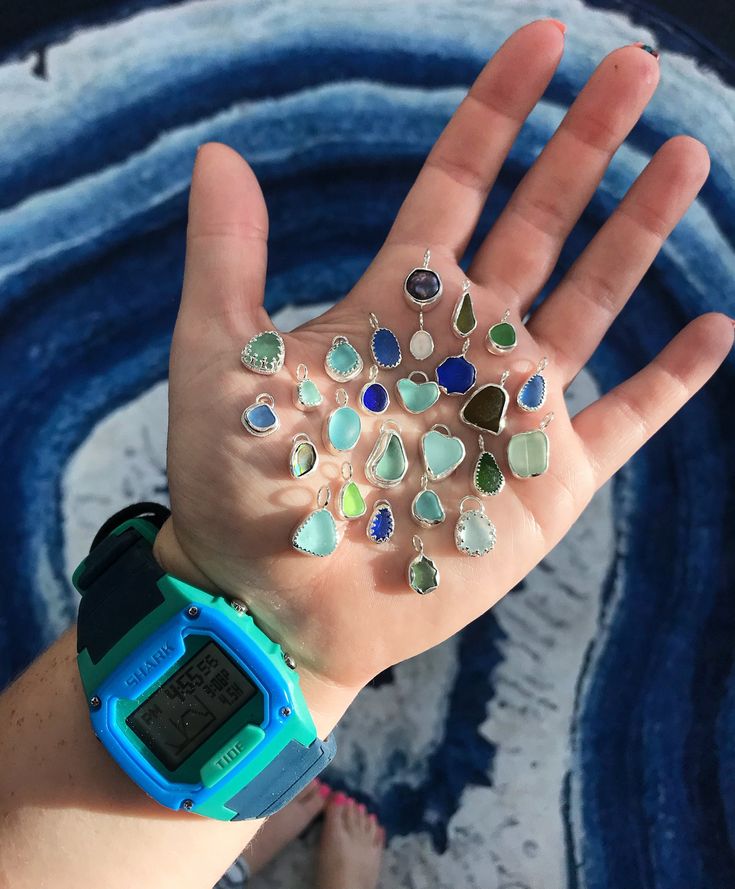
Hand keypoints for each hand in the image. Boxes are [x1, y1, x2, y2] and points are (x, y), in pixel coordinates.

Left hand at [155, 21, 732, 732]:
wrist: (279, 601)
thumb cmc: (239, 489)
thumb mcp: (219, 362)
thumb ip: (226, 261)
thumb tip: (219, 151)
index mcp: (396, 307)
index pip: (457, 186)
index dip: (498, 114)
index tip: (543, 41)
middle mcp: (464, 344)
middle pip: (540, 226)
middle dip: (585, 147)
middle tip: (633, 69)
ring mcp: (513, 411)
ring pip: (594, 303)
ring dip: (638, 232)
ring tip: (683, 158)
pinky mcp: (550, 483)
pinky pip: (628, 419)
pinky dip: (673, 379)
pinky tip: (717, 326)